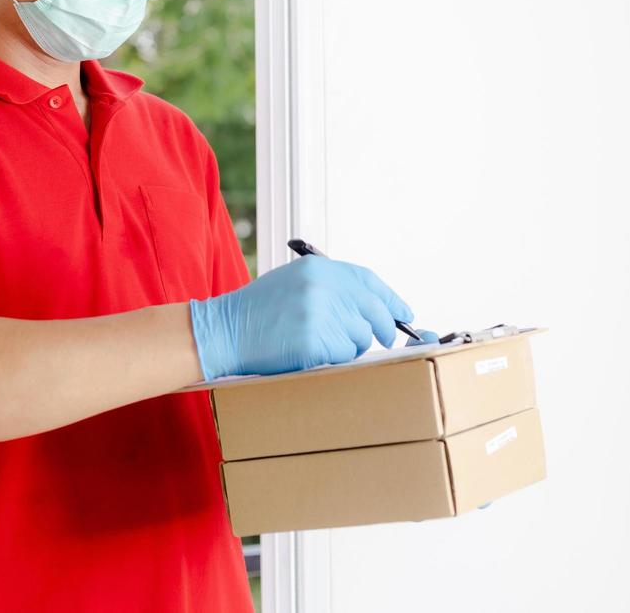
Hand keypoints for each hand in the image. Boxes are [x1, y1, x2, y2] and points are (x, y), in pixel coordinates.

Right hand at [188, 253, 418, 380]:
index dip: (390, 298)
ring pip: (360, 337)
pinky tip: (310, 353)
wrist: (225, 332)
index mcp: (318, 269)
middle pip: (373, 311)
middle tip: (385, 338)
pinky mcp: (316, 342)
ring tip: (318, 342)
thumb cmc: (258, 311)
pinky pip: (344, 356)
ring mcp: (320, 314)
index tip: (404, 313)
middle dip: (383, 328)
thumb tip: (369, 305)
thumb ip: (330, 287)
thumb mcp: (293, 282)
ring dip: (348, 345)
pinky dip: (333, 359)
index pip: (368, 281)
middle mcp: (323, 287)